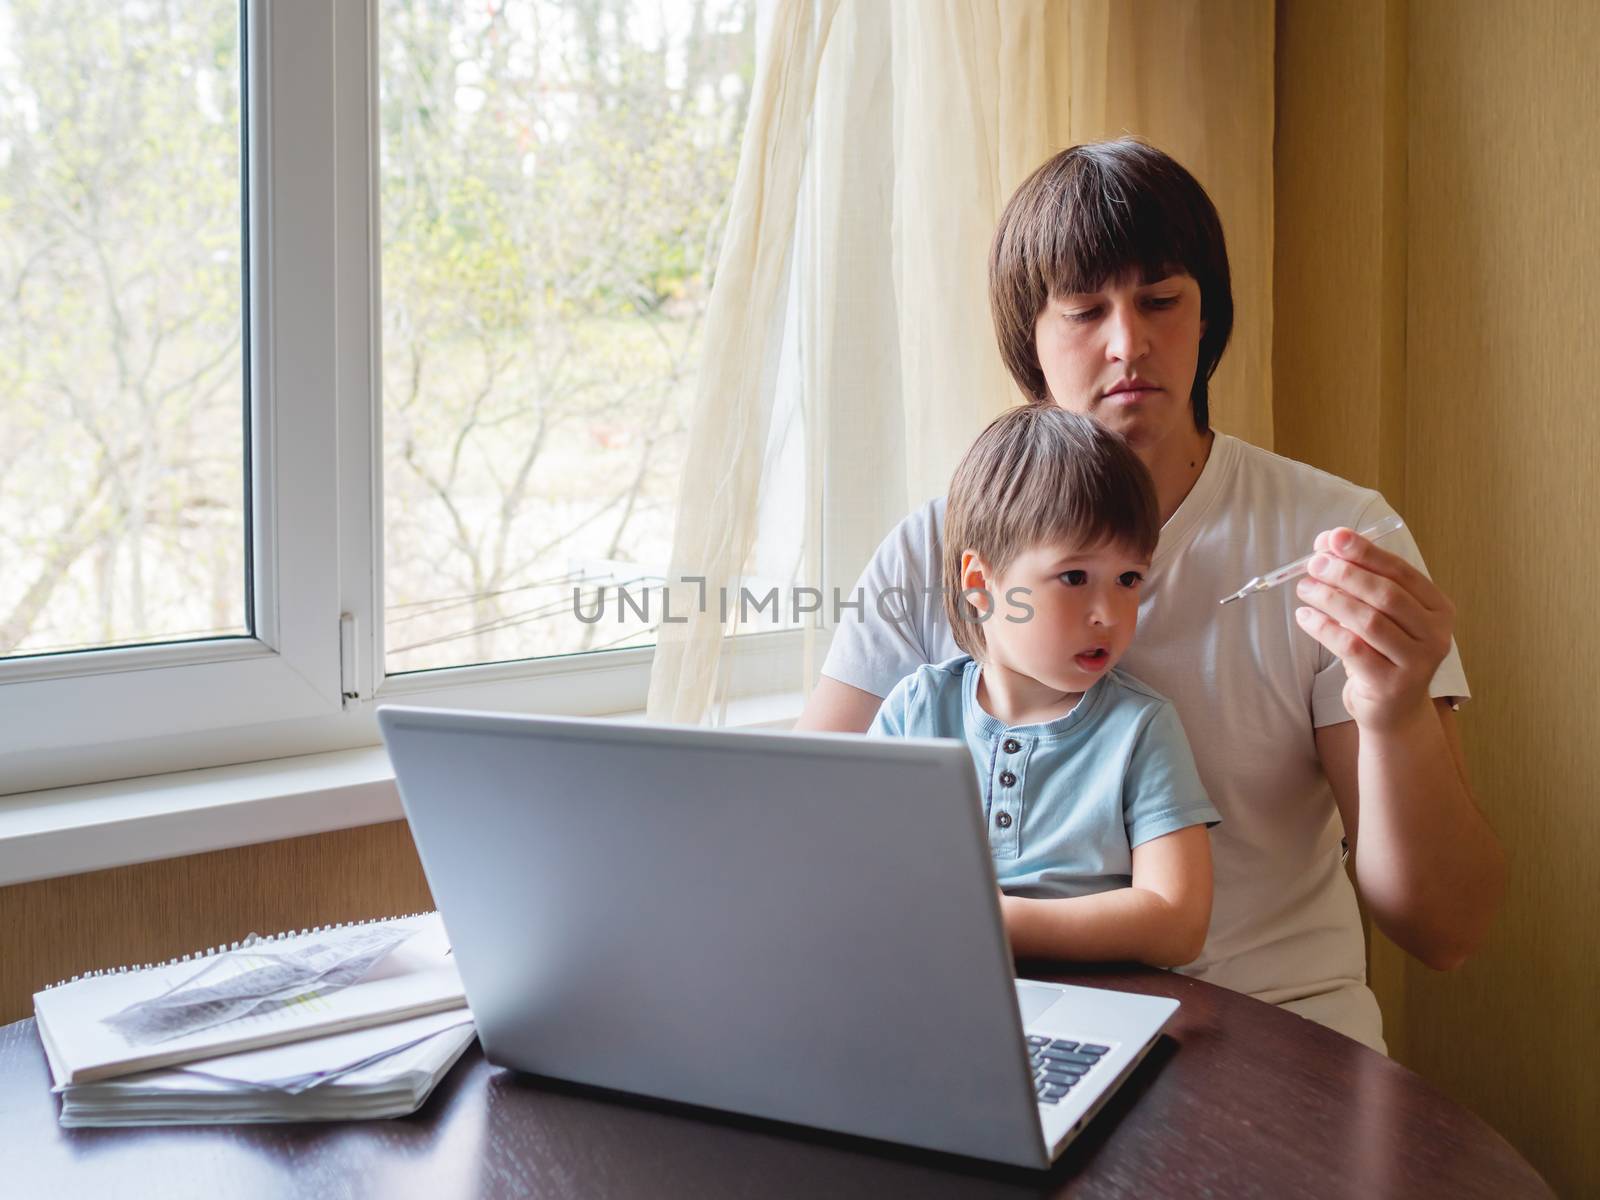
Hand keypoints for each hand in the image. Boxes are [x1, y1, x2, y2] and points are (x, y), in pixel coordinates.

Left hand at [1293, 525, 1455, 732]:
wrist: (1392, 709)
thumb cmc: (1382, 651)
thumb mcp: (1377, 612)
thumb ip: (1359, 577)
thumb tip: (1327, 541)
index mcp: (1438, 608)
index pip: (1401, 572)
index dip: (1366, 552)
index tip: (1335, 537)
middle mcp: (1435, 634)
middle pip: (1386, 594)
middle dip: (1346, 574)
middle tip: (1314, 564)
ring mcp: (1417, 662)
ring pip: (1369, 621)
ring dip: (1331, 599)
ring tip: (1305, 588)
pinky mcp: (1390, 684)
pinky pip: (1352, 649)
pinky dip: (1324, 628)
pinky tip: (1305, 616)